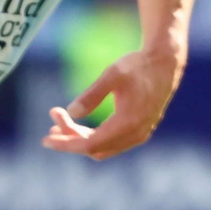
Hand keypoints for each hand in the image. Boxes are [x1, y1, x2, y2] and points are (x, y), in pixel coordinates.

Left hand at [41, 48, 183, 160]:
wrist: (165, 63)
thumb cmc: (137, 66)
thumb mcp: (112, 75)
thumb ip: (92, 95)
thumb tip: (71, 112)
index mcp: (127, 124)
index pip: (90, 144)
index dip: (66, 144)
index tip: (45, 140)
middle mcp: (134, 134)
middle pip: (94, 147)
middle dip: (70, 135)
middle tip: (52, 115)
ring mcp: (138, 135)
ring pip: (102, 147)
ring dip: (79, 137)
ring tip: (57, 122)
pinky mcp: (138, 130)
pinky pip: (111, 142)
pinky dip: (93, 136)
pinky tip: (77, 125)